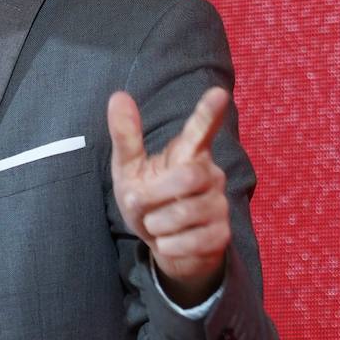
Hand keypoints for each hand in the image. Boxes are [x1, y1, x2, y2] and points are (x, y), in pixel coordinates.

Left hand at [107, 87, 231, 306]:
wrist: (164, 246)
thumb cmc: (148, 199)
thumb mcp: (129, 169)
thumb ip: (126, 136)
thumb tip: (118, 95)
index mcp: (188, 153)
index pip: (202, 129)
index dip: (209, 112)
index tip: (219, 93)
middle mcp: (210, 174)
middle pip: (189, 177)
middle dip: (154, 195)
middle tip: (137, 202)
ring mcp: (219, 204)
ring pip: (186, 213)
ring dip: (157, 223)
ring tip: (155, 223)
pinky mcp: (222, 234)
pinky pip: (190, 241)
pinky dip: (167, 245)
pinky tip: (168, 241)